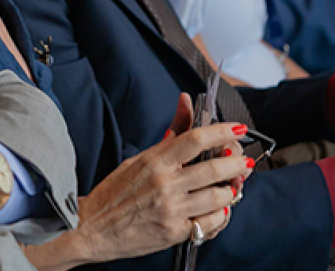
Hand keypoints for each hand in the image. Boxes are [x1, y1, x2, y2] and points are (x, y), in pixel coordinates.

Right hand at [69, 121, 249, 262]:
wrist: (91, 228)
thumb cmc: (115, 193)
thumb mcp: (139, 158)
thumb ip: (171, 134)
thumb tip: (187, 101)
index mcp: (155, 161)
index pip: (196, 139)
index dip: (223, 131)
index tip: (239, 129)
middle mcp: (165, 184)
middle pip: (214, 168)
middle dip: (237, 163)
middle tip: (244, 162)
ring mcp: (171, 210)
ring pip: (218, 197)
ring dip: (231, 191)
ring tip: (231, 187)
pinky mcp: (174, 233)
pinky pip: (210, 224)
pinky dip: (220, 216)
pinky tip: (218, 210)